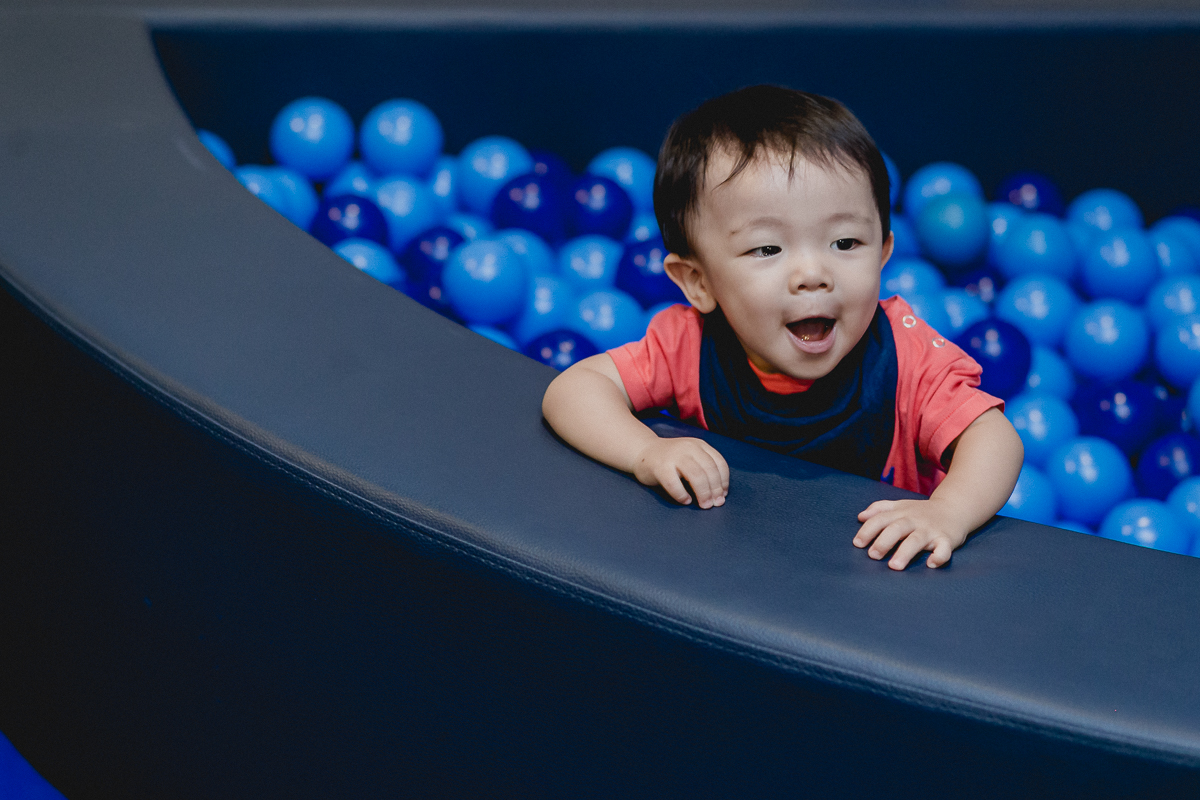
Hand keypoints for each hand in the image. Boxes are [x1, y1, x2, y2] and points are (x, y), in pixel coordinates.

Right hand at [632, 437, 728, 508]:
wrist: (642, 451)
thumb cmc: (670, 459)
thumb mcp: (691, 456)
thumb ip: (704, 467)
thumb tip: (719, 494)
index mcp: (699, 445)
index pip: (719, 463)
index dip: (724, 481)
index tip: (723, 495)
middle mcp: (688, 447)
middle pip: (709, 470)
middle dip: (715, 490)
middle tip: (715, 504)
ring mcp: (674, 456)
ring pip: (696, 476)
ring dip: (703, 494)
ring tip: (704, 505)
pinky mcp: (660, 467)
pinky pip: (675, 484)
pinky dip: (682, 495)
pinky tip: (685, 500)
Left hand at [853, 498, 968, 569]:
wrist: (954, 508)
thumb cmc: (921, 511)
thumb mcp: (900, 506)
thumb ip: (880, 509)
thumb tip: (860, 517)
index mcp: (900, 513)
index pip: (881, 519)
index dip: (868, 530)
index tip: (858, 543)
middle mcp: (914, 521)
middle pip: (897, 529)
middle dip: (884, 541)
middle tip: (873, 555)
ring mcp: (930, 530)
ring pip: (917, 540)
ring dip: (905, 552)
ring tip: (894, 566)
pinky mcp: (947, 539)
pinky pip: (944, 548)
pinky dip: (939, 556)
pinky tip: (931, 564)